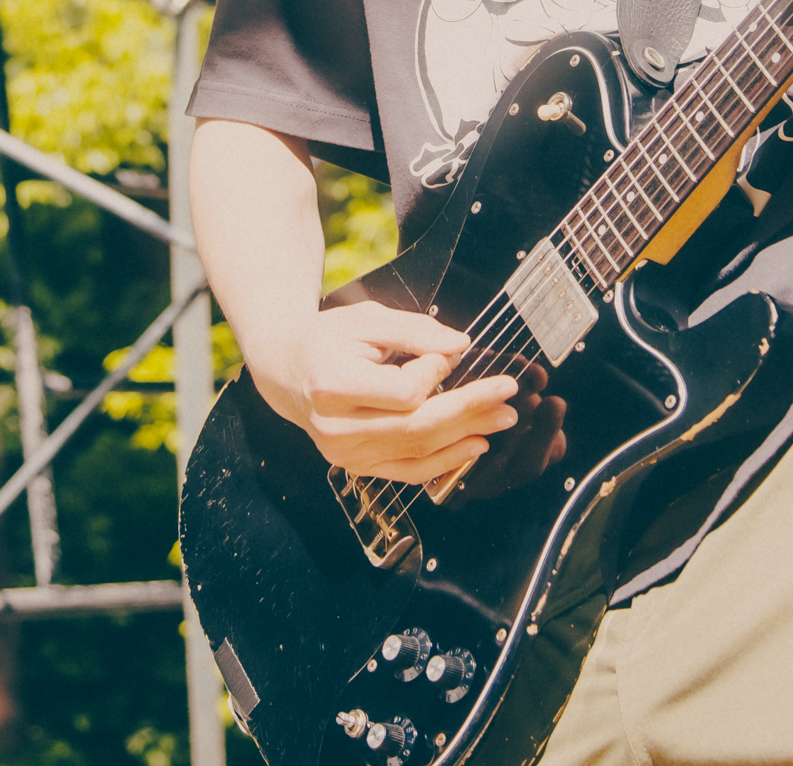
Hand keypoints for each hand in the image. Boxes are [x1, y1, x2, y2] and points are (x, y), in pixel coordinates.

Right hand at [242, 301, 521, 484]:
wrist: (285, 369)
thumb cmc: (327, 338)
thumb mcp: (366, 319)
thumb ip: (413, 330)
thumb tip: (460, 346)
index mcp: (330, 384)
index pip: (402, 392)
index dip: (433, 373)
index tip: (444, 355)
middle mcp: (334, 428)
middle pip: (416, 428)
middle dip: (469, 410)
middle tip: (508, 394)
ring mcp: (344, 454)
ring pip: (417, 453)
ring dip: (466, 437)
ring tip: (503, 418)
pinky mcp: (355, 467)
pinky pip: (407, 472)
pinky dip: (444, 462)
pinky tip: (474, 446)